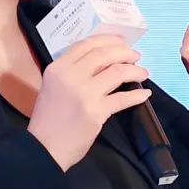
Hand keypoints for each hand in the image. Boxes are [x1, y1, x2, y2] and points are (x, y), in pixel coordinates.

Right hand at [28, 34, 150, 170]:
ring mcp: (84, 93)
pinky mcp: (97, 111)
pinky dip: (137, 95)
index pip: (87, 44)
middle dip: (125, 52)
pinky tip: (144, 94)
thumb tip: (102, 63)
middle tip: (135, 56)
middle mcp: (70, 76)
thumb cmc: (48, 119)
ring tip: (143, 73)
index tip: (122, 42)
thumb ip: (72, 72)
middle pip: (105, 54)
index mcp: (58, 68)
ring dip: (135, 71)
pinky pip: (123, 98)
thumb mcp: (53, 87)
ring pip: (117, 72)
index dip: (108, 40)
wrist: (44, 148)